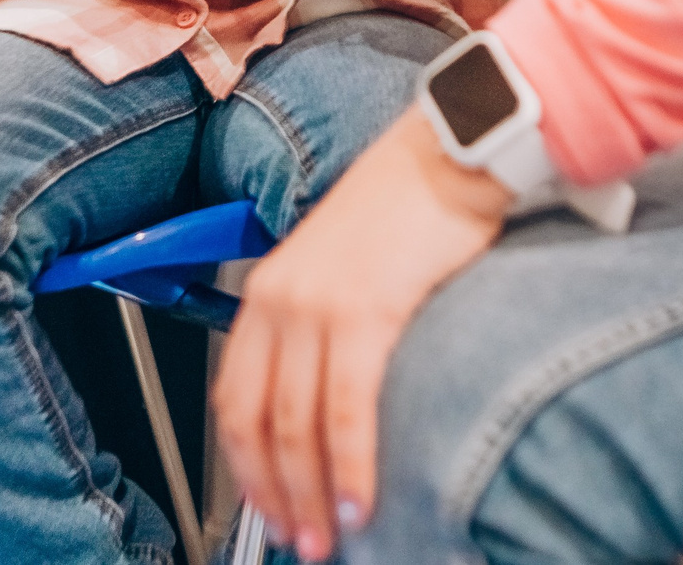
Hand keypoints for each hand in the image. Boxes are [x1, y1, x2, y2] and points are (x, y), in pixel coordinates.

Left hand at [215, 107, 512, 560]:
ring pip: (295, 426)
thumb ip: (325, 328)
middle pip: (256, 422)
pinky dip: (350, 466)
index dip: (244, 465)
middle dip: (276, 495)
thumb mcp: (343, 268)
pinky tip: (360, 501)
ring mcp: (317, 306)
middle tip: (300, 539)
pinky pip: (345, 409)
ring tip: (330, 538)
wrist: (450, 156)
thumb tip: (335, 404)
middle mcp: (279, 300)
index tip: (268, 507)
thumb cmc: (409, 210)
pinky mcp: (364, 312)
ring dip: (311, 494)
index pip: (232, 397)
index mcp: (267, 292)